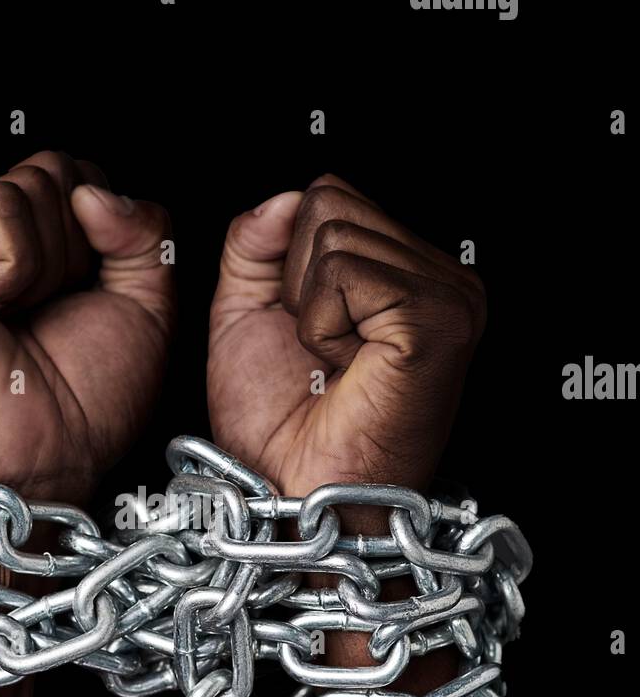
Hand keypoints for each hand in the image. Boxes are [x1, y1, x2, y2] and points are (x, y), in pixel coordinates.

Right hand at [0, 150, 173, 501]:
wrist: (42, 460)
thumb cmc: (85, 403)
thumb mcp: (147, 302)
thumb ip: (143, 230)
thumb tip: (93, 190)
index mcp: (28, 244)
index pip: (82, 178)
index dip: (106, 236)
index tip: (85, 300)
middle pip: (59, 170)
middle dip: (80, 247)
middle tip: (51, 312)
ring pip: (33, 184)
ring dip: (52, 266)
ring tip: (23, 318)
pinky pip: (1, 208)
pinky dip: (20, 268)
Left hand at [207, 174, 484, 496]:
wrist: (301, 501)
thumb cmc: (282, 433)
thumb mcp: (248, 315)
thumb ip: (257, 246)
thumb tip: (284, 196)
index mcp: (412, 274)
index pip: (330, 196)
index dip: (292, 266)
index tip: (312, 340)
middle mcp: (444, 279)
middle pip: (328, 203)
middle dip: (297, 284)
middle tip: (322, 356)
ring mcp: (449, 296)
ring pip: (330, 233)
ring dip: (309, 312)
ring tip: (335, 366)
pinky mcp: (435, 320)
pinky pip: (340, 272)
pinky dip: (321, 328)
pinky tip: (346, 369)